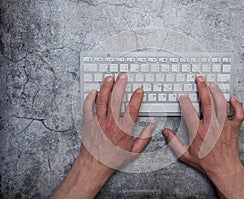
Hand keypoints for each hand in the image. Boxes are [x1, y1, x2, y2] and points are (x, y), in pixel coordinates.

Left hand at [51, 73, 154, 198]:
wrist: (94, 165)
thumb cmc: (113, 159)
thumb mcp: (134, 152)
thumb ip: (145, 138)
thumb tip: (152, 126)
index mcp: (123, 130)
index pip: (132, 109)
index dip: (137, 97)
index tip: (139, 90)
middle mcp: (111, 123)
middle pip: (116, 99)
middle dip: (120, 85)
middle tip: (122, 76)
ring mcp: (98, 122)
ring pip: (102, 100)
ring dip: (106, 87)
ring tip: (109, 78)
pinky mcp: (88, 123)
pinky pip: (88, 107)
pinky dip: (90, 98)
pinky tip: (94, 91)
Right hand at [162, 76, 243, 198]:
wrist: (224, 169)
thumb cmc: (205, 162)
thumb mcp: (185, 155)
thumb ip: (173, 142)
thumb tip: (165, 132)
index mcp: (198, 131)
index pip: (189, 110)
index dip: (185, 101)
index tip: (183, 96)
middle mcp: (211, 126)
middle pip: (206, 102)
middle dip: (202, 88)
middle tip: (200, 79)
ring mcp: (224, 125)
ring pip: (221, 104)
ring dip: (217, 92)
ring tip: (212, 84)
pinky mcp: (234, 128)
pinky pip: (238, 113)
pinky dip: (237, 105)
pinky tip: (232, 99)